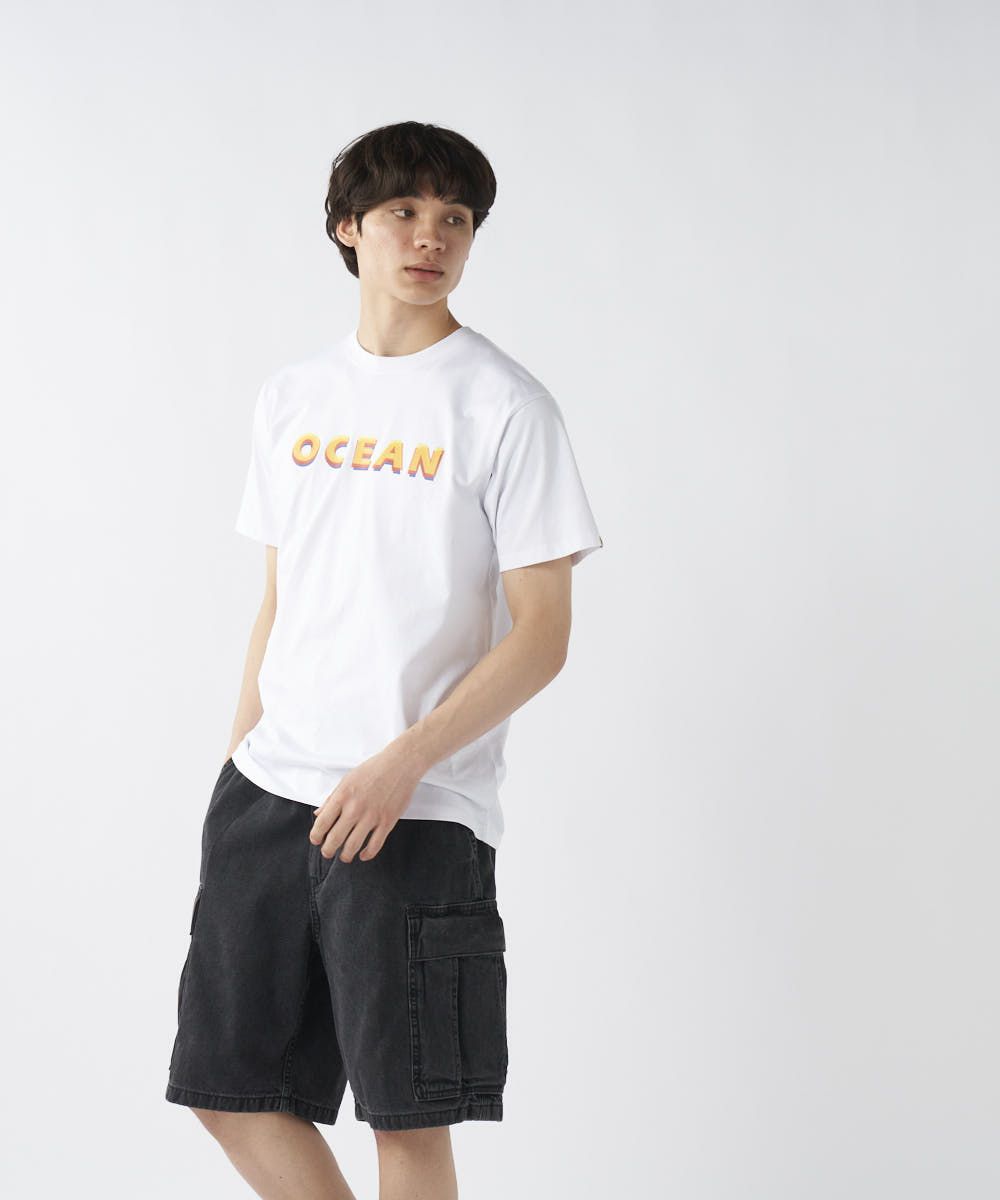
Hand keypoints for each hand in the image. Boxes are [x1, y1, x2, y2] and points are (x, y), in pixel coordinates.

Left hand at [309, 743, 422, 863]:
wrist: (400, 764)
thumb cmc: (374, 769)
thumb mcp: (347, 779)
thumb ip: (332, 798)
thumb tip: (319, 814)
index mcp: (343, 796)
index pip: (322, 823)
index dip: (316, 836)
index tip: (316, 840)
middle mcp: (355, 808)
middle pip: (335, 838)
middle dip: (328, 850)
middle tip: (327, 852)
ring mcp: (372, 816)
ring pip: (353, 845)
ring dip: (346, 856)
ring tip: (344, 857)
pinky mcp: (387, 821)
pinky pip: (375, 845)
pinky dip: (367, 854)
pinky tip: (363, 854)